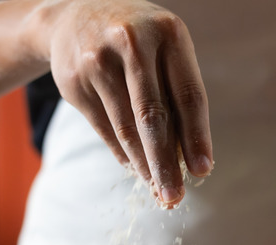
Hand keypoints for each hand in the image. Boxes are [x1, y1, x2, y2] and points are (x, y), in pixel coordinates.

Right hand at [45, 0, 212, 207]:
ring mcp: (98, 61)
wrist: (73, 14)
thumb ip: (175, 91)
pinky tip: (133, 166)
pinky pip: (103, 128)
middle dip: (165, 162)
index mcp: (168, 33)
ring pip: (125, 127)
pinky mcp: (75, 81)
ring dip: (142, 164)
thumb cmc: (136, 39)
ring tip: (156, 187)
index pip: (187, 95)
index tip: (202, 170)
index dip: (196, 136)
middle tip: (174, 196)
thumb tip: (187, 156)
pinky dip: (121, 152)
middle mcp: (132, 43)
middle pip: (153, 116)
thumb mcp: (162, 47)